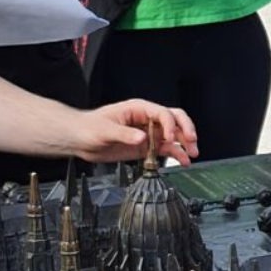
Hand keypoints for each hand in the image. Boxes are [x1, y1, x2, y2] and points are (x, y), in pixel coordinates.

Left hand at [71, 101, 198, 165]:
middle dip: (186, 130)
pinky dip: (175, 154)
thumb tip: (142, 138)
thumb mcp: (104, 130)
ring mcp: (148, 133)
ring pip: (173, 136)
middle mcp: (147, 120)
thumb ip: (124, 134)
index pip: (162, 113)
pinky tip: (182, 161)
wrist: (79, 140)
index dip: (170, 125)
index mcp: (138, 109)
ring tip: (191, 154)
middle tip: (191, 142)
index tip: (170, 138)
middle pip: (175, 120)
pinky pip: (165, 149)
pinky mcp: (145, 147)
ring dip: (184, 144)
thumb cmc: (88, 127)